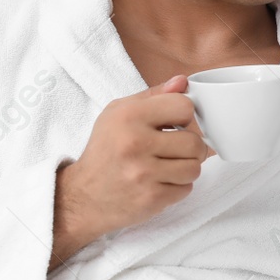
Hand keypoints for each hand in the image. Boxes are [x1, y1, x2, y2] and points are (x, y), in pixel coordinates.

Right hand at [52, 75, 214, 260]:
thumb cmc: (105, 151)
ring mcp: (143, 173)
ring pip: (195, 168)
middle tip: (175, 149)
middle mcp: (135, 143)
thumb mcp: (119, 113)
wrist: (84, 194)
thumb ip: (154, 96)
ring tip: (168, 166)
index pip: (184, 107)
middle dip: (190, 147)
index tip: (175, 124)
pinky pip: (186, 189)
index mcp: (128, 116)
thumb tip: (182, 82)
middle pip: (195, 142)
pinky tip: (159, 182)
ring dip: (186, 168)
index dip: (184, 116)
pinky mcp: (150, 198)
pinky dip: (177, 187)